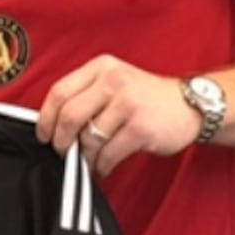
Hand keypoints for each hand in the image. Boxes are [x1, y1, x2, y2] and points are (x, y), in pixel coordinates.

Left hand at [37, 55, 199, 175]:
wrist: (191, 105)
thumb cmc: (146, 97)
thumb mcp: (114, 81)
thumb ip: (85, 95)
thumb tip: (53, 124)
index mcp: (100, 68)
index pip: (59, 91)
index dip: (45, 117)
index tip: (43, 134)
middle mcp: (113, 81)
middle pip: (69, 115)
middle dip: (61, 141)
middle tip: (63, 152)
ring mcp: (128, 103)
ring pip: (89, 138)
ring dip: (84, 157)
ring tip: (88, 162)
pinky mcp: (141, 127)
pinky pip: (108, 153)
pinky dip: (101, 165)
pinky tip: (103, 166)